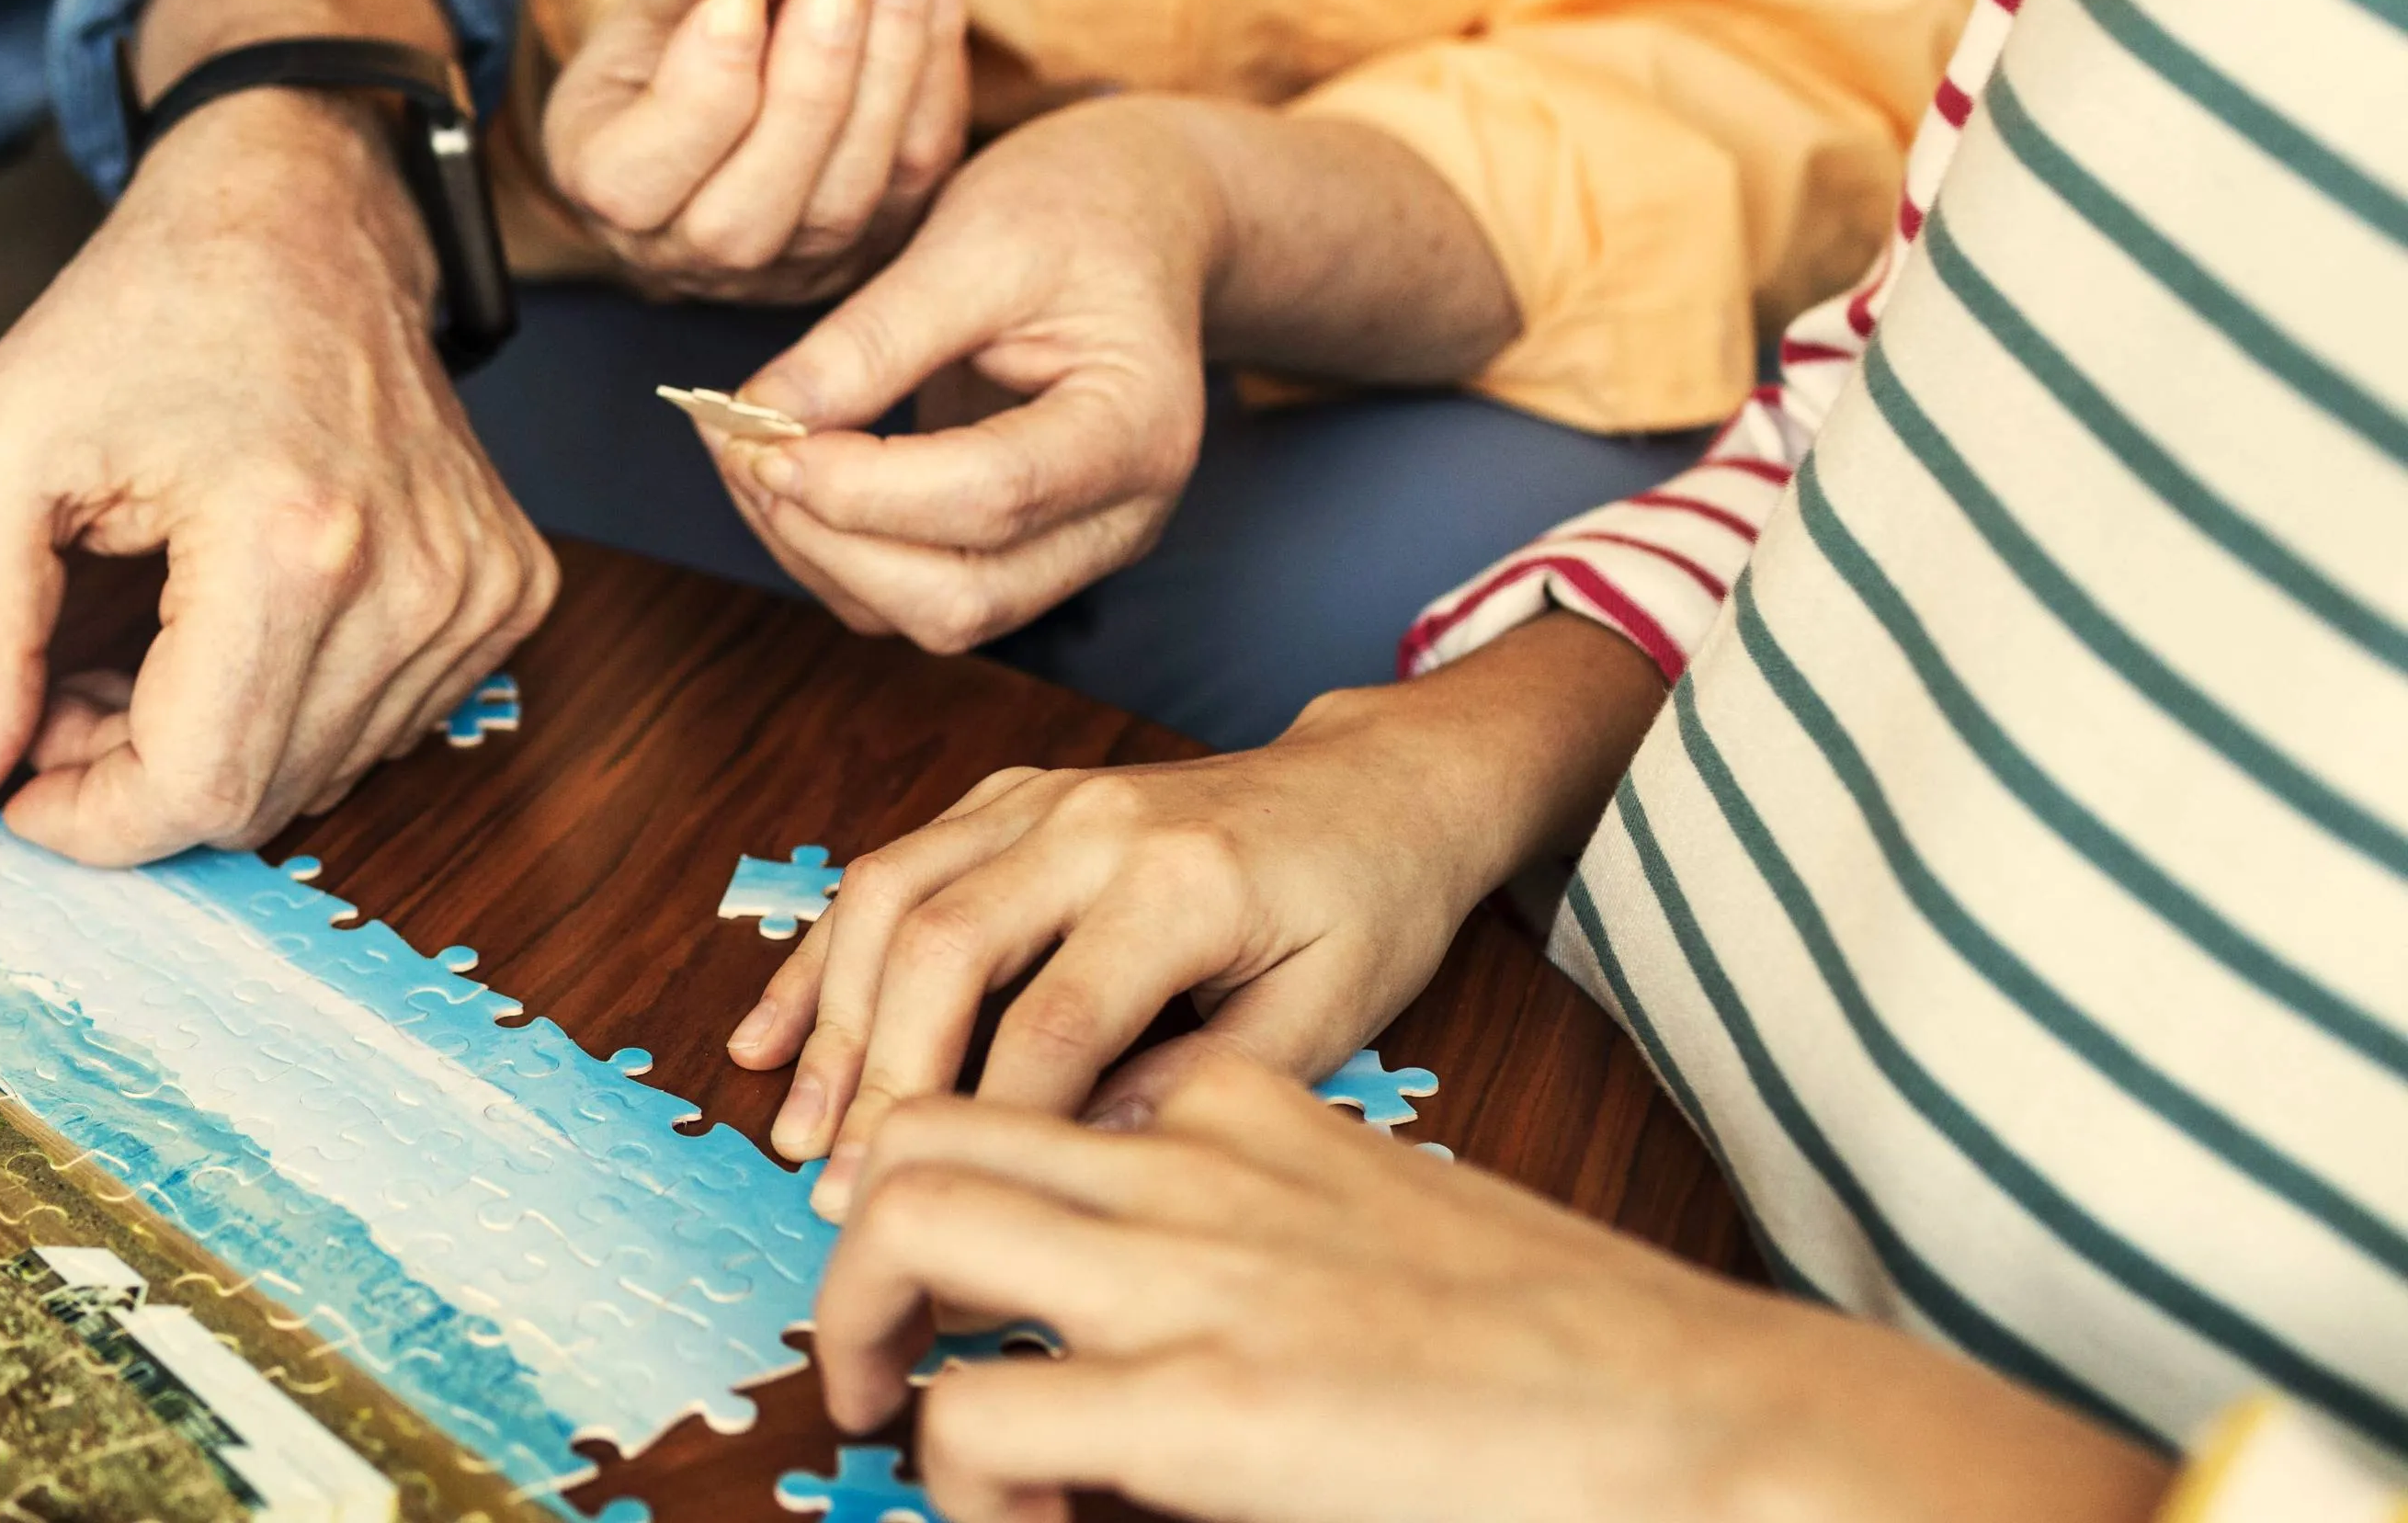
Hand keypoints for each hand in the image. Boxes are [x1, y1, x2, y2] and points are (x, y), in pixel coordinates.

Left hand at [0, 86, 557, 860]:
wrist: (297, 214)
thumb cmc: (145, 311)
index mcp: (293, 544)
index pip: (200, 788)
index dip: (91, 819)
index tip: (19, 776)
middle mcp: (415, 581)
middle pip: (263, 797)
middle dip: (138, 778)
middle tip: (63, 690)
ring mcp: (477, 589)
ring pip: (324, 773)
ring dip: (215, 744)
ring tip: (146, 643)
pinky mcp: (506, 588)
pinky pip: (386, 725)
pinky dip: (294, 707)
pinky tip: (236, 626)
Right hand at [542, 0, 965, 302]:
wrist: (744, 65)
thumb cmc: (679, 24)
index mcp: (610, 190)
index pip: (637, 181)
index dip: (698, 92)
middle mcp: (694, 252)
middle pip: (749, 215)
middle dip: (806, 90)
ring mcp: (794, 263)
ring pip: (849, 197)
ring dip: (889, 66)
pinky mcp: (880, 238)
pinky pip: (919, 162)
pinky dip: (937, 56)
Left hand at [702, 96, 1219, 652]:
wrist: (1139, 221)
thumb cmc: (1075, 211)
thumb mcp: (977, 239)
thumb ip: (874, 336)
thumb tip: (764, 418)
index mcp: (1137, 429)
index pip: (996, 496)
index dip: (864, 486)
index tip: (763, 437)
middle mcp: (1120, 516)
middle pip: (964, 598)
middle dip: (831, 541)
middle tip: (742, 452)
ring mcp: (1074, 548)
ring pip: (931, 616)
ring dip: (819, 554)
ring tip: (746, 456)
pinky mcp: (1020, 552)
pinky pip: (914, 596)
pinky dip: (833, 553)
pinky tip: (784, 475)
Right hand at [731, 615, 1666, 1215]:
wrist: (1379, 785)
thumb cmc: (1366, 906)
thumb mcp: (1332, 1012)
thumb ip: (1204, 1085)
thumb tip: (1074, 1159)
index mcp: (1182, 881)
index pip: (1055, 1022)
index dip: (994, 1134)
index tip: (962, 1232)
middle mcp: (1093, 821)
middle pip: (944, 948)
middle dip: (883, 1081)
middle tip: (842, 1195)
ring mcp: (1038, 798)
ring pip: (892, 896)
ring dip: (834, 1021)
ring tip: (796, 1132)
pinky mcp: (1006, 798)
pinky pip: (888, 868)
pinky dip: (821, 955)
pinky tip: (768, 1036)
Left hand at [815, 1068, 2175, 1522]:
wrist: (1711, 1426)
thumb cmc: (1570, 1357)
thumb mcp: (1385, 1238)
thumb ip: (1267, 1236)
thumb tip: (1148, 1336)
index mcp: (1248, 1115)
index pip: (1033, 1088)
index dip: (964, 1180)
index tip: (967, 1287)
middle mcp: (1193, 1166)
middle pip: (925, 1128)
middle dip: (855, 1236)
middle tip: (873, 1349)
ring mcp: (1189, 1274)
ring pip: (905, 1221)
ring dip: (858, 1325)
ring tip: (887, 1417)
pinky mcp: (1201, 1407)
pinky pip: (978, 1421)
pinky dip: (960, 1480)